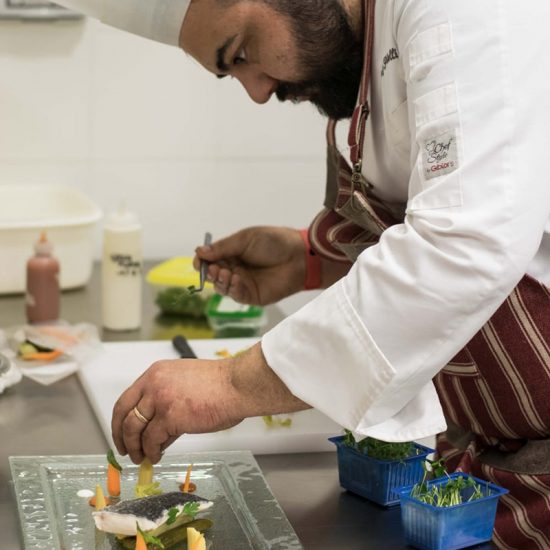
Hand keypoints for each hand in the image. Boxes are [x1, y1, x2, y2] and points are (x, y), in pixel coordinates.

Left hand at [111, 357, 243, 463]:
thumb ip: (168, 401)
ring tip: (141, 458)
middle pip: (124, 414)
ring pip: (134, 429)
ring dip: (135, 448)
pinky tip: (157, 456)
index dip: (120, 419)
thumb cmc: (220, 385)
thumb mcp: (185, 384)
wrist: (236, 385)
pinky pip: (152, 440)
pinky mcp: (170, 417)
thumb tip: (159, 431)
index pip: (127, 398)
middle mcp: (153, 383)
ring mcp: (160, 400)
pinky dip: (152, 452)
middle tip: (125, 450)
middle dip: (121, 436)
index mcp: (156, 373)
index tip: (121, 433)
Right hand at [193, 226, 305, 304]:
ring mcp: (243, 283)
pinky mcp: (252, 296)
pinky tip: (236, 279)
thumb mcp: (245, 239)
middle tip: (215, 268)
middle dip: (210, 272)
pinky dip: (232, 289)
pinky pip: (236, 295)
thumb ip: (223, 247)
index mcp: (233, 254)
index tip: (200, 261)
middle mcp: (235, 269)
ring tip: (226, 273)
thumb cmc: (275, 243)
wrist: (299, 256)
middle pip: (213, 275)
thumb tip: (200, 251)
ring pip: (222, 287)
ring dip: (220, 281)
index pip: (211, 260)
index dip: (203, 261)